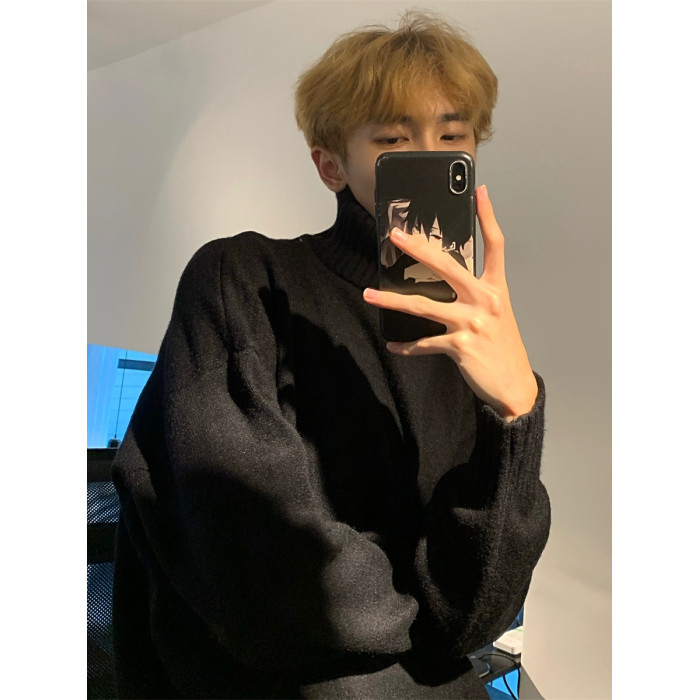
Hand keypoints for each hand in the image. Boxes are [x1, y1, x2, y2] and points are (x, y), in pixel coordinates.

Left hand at [363, 185, 536, 420]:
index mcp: (495, 289)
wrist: (514, 387)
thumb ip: (475, 296)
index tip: (480, 192)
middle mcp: (485, 300)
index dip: (488, 216)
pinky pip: (424, 343)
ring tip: (369, 294)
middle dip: (418, 248)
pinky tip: (393, 345)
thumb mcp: (496, 315)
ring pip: (423, 305)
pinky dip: (407, 346)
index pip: (495, 245)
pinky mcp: (460, 345)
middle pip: (446, 265)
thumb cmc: (502, 349)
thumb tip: (446, 283)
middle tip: (395, 236)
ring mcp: (472, 322)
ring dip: (392, 300)